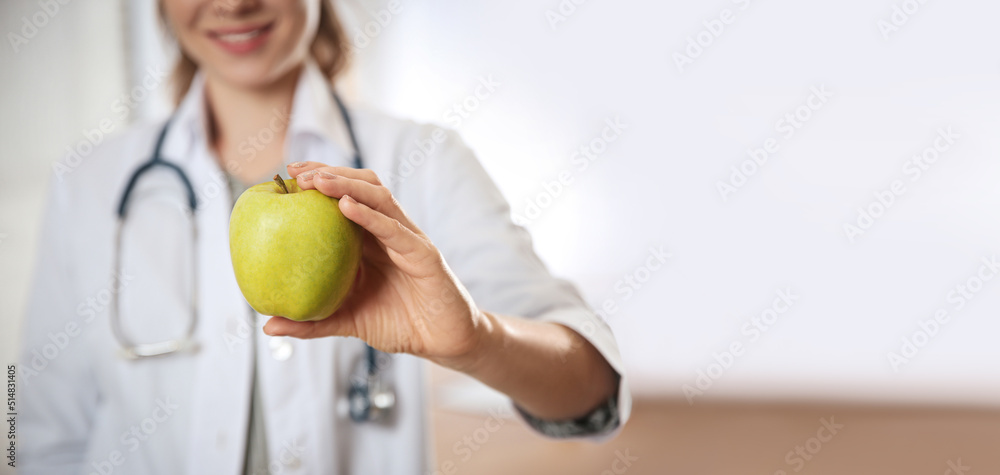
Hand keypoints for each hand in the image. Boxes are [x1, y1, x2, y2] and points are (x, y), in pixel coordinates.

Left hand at [262, 162, 490, 366]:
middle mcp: (391, 232)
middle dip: (331, 173)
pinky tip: (346, 208)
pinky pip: (396, 231)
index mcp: (372, 240)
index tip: (286, 175)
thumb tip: (268, 326)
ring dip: (348, 185)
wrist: (443, 343)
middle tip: (296, 173)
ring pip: (380, 198)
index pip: (347, 197)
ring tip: (318, 181)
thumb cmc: (399, 325)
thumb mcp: (348, 321)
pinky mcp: (425, 256)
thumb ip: (312, 322)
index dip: (320, 180)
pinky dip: (371, 216)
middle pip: (363, 186)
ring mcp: (409, 240)